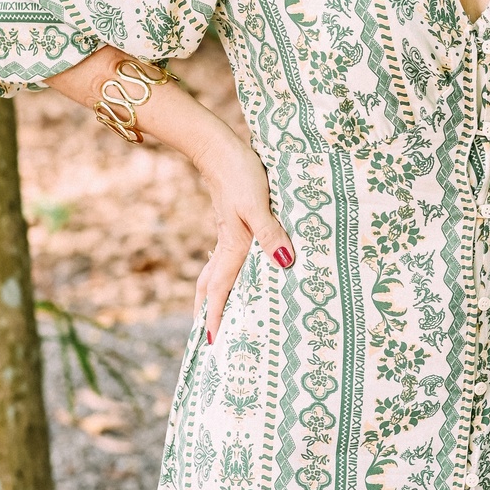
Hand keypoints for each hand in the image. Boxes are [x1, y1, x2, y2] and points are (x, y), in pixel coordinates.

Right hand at [192, 131, 294, 342]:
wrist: (218, 147)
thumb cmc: (240, 174)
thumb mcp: (258, 204)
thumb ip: (271, 234)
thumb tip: (285, 264)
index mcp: (233, 245)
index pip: (221, 288)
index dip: (216, 315)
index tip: (210, 342)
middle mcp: (227, 243)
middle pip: (210, 285)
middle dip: (207, 312)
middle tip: (204, 338)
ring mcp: (227, 232)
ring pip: (216, 271)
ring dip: (213, 294)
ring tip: (213, 312)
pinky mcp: (231, 221)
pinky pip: (225, 257)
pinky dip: (223, 273)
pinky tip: (234, 271)